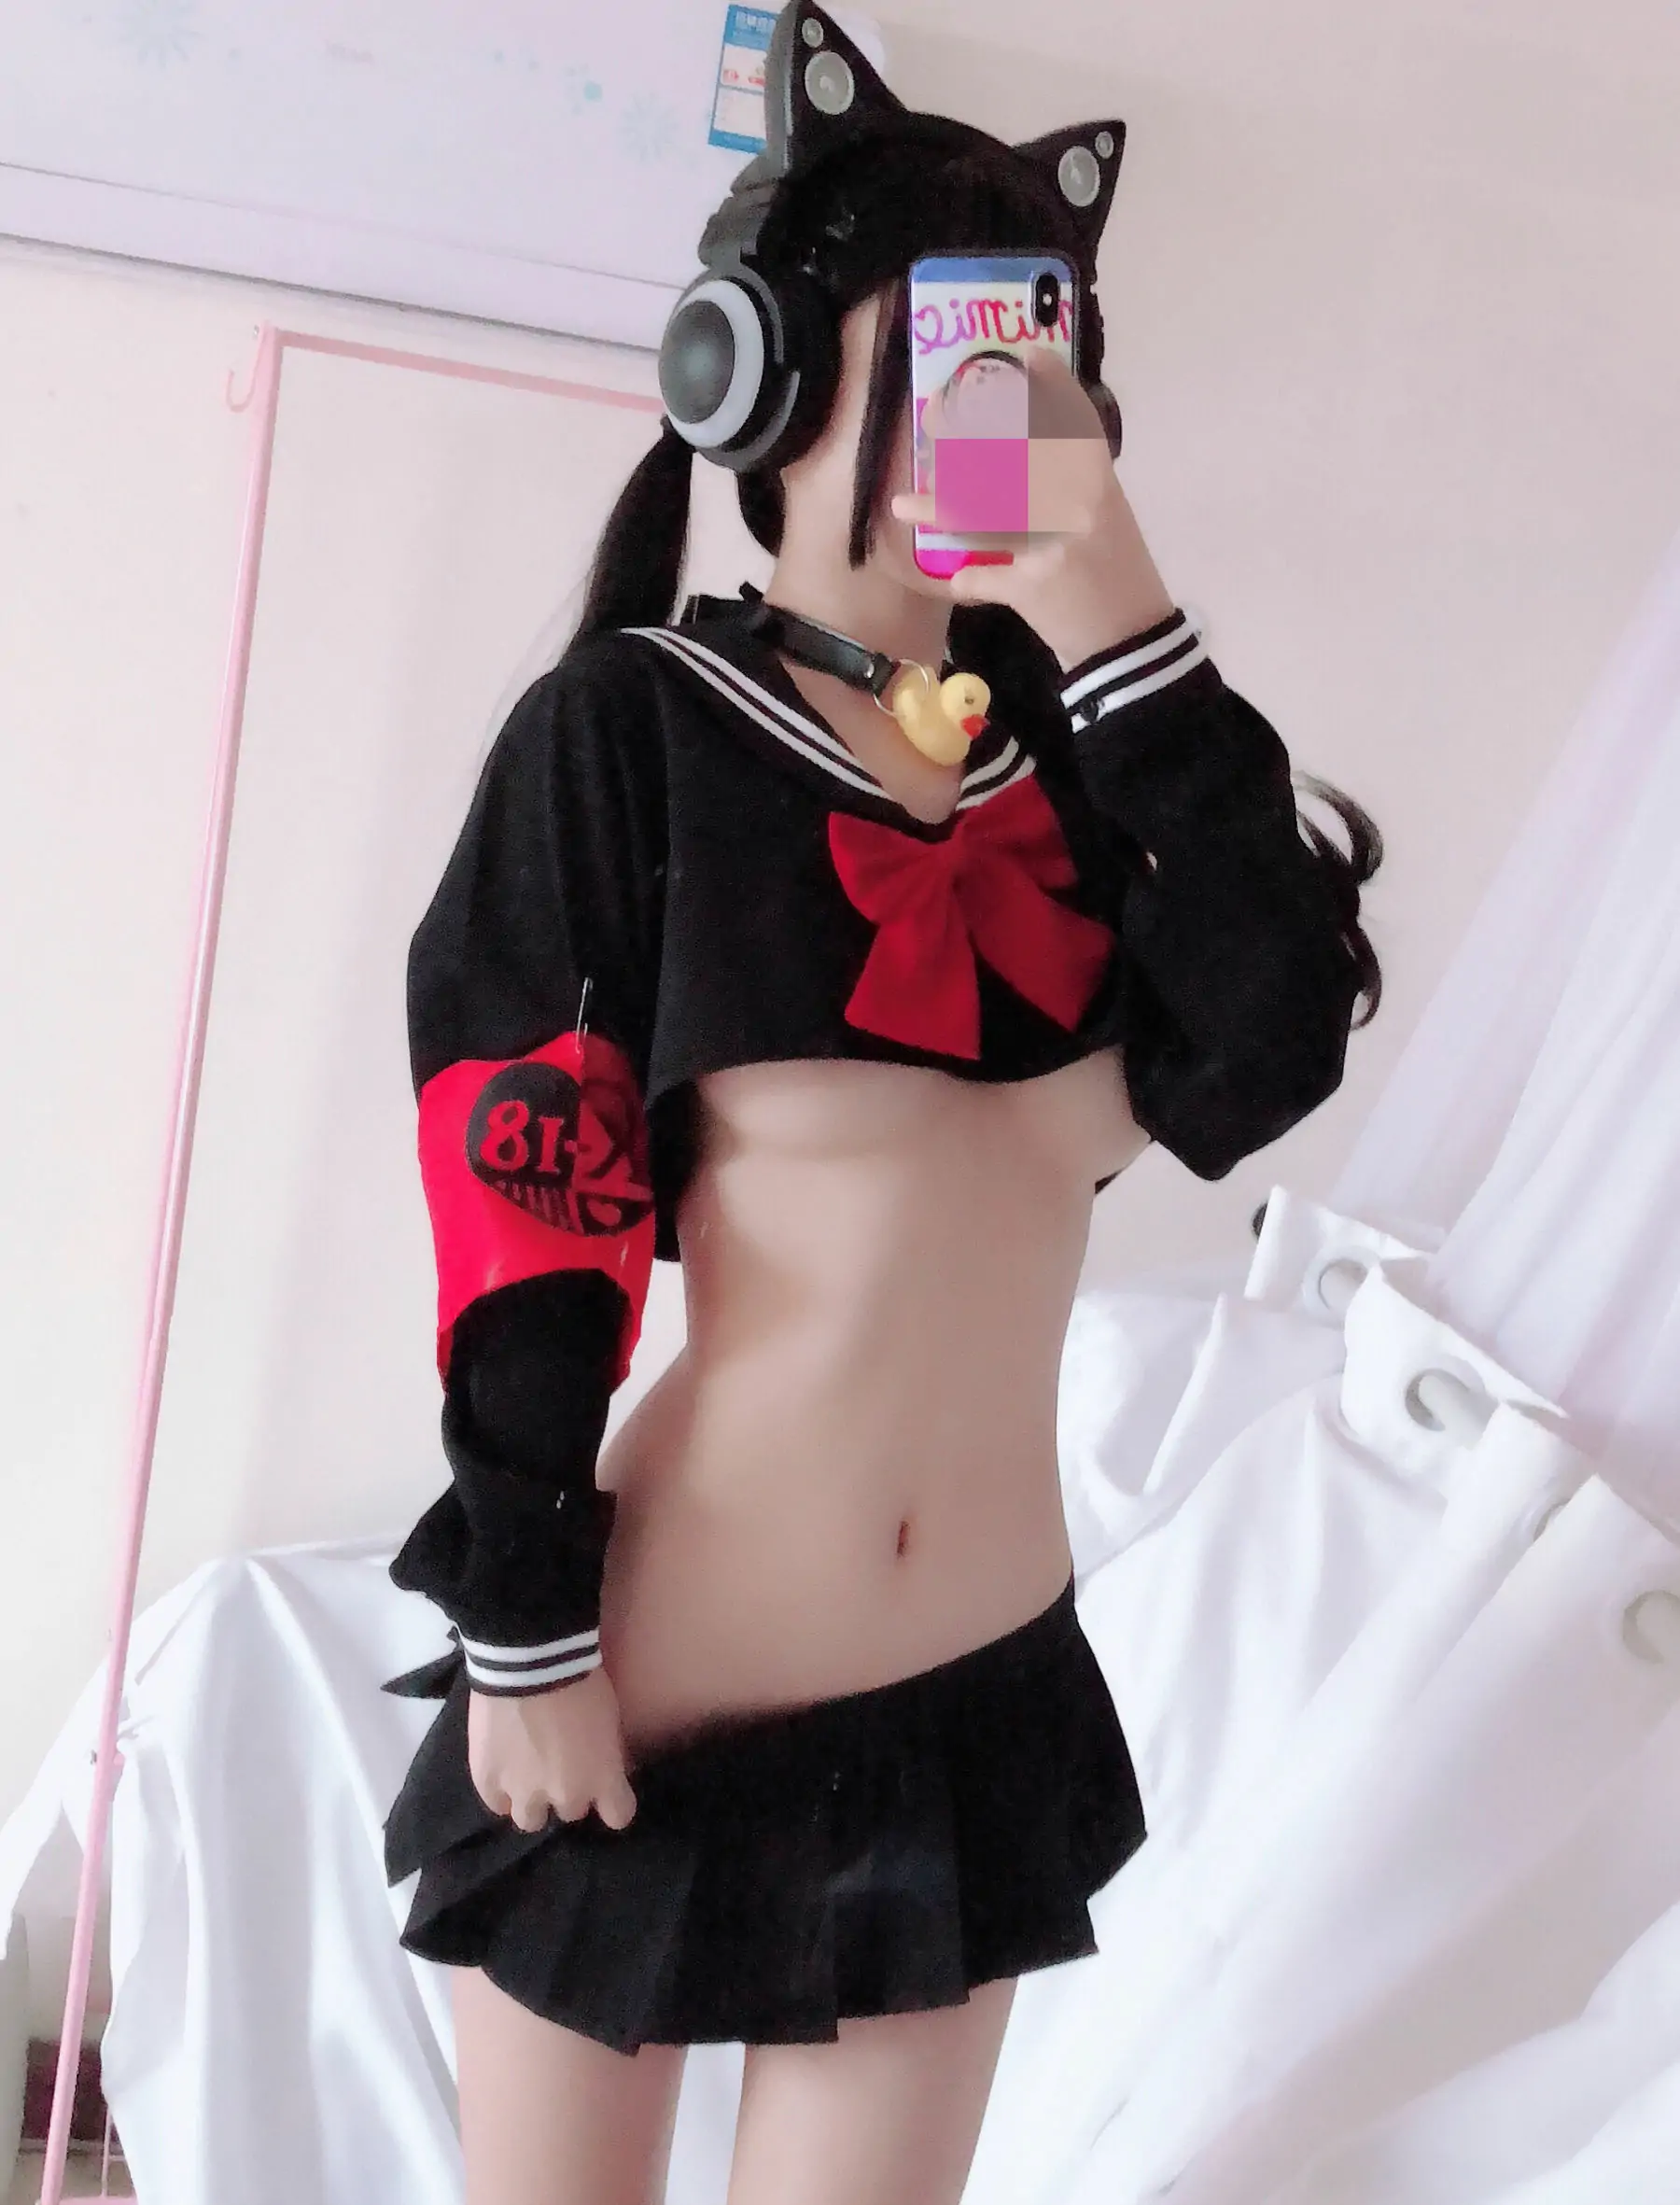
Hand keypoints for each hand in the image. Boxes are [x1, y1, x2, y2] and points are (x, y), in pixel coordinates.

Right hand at [467, 1663, 637, 1832]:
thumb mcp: (611, 1718)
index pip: (618, 1815)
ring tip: (527, 1775)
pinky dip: (499, 1790)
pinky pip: (495, 1803)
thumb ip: (608, 1753)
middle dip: (568, 1791)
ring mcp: (523, 1793)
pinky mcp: (488, 1781)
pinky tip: (502, 1770)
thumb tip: (608, 1768)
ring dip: (532, 1800)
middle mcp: (565, 1796)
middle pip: (571, 1812)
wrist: (532, 1660)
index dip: (613, 1801)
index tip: (608, 1789)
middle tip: (560, 1764)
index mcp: (602, 1779)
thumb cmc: (582, 1678)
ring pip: (530, 1819)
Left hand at [892, 349, 1173, 669]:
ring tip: (904, 504)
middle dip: (966, 442)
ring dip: (941, 510)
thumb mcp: (1102, 513)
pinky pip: (987, 578)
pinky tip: (956, 580)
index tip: (1027, 353)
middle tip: (931, 421)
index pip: (1076, 422)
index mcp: (1100, 483)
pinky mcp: (1035, 589)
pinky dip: (969, 580)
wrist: (1130, 638)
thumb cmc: (1113, 571)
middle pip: (1014, 461)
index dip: (1052, 384)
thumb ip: (1068, 478)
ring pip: (987, 517)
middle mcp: (1080, 505)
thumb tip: (1012, 441)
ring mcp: (1057, 546)